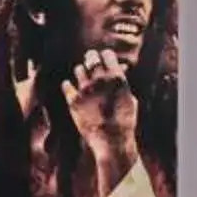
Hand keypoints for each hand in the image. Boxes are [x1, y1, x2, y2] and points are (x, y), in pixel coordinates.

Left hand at [61, 47, 143, 186]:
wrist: (112, 142)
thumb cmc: (125, 122)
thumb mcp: (130, 100)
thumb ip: (122, 83)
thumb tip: (120, 71)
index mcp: (116, 78)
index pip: (107, 54)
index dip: (105, 56)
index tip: (104, 59)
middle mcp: (100, 80)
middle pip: (91, 57)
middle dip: (91, 59)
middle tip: (91, 62)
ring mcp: (85, 90)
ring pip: (78, 69)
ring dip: (81, 72)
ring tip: (84, 79)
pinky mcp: (73, 100)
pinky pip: (66, 84)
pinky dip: (68, 86)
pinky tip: (71, 89)